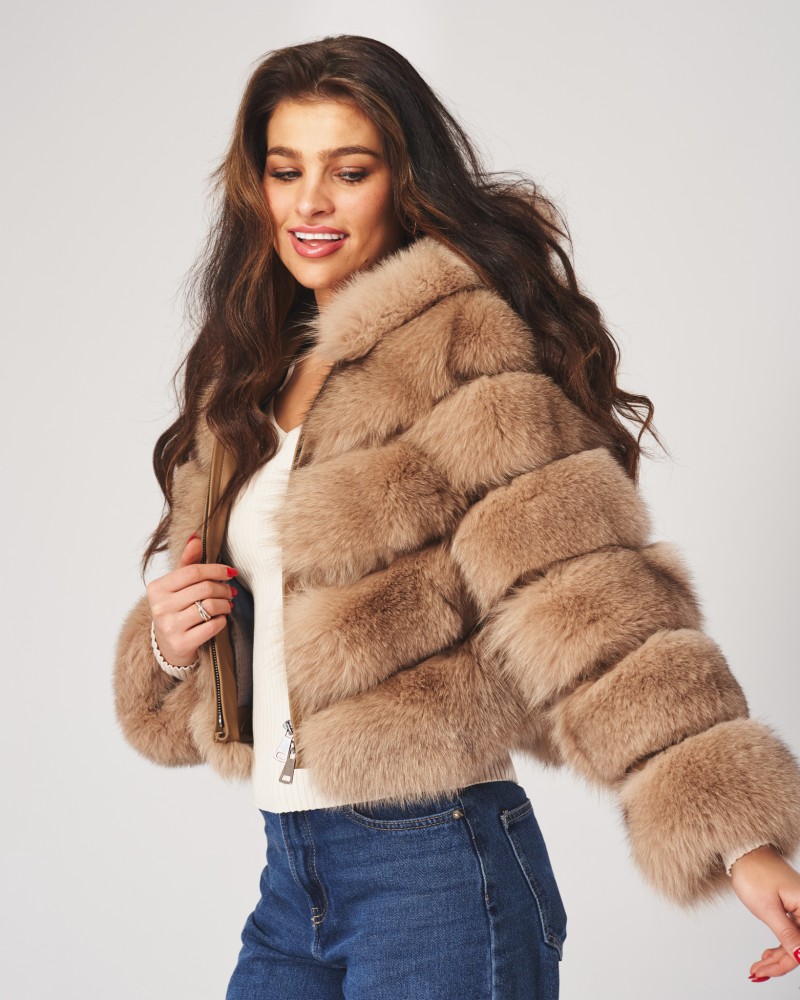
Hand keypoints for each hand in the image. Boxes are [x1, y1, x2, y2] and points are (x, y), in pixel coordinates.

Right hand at [147, 534, 237, 665]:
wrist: (167, 646)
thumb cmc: (175, 609)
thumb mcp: (177, 585)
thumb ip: (187, 562)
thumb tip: (196, 537)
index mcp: (157, 588)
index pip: (193, 572)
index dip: (216, 570)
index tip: (230, 573)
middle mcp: (160, 607)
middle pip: (204, 588)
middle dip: (223, 588)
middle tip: (231, 591)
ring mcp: (169, 627)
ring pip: (209, 607)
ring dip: (225, 604)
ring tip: (228, 604)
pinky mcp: (181, 643)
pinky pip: (212, 626)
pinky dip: (221, 620)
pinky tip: (221, 618)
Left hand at [730, 845, 799, 980]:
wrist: (743, 851)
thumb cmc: (753, 873)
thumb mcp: (767, 908)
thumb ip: (786, 934)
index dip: (787, 962)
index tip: (768, 971)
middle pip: (799, 945)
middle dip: (779, 962)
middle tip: (756, 971)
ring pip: (794, 941)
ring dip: (777, 956)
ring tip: (758, 967)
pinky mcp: (791, 907)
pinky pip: (790, 932)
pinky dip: (778, 945)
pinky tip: (767, 955)